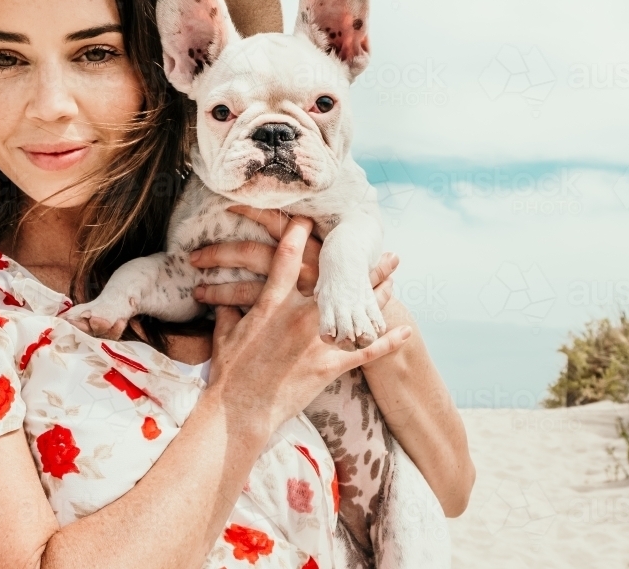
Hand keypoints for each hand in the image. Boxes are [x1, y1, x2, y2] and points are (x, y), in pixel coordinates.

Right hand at [203, 215, 410, 437]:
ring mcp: (318, 341)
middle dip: (358, 262)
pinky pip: (365, 351)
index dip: (299, 234)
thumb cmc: (230, 373)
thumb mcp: (225, 335)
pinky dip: (387, 341)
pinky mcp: (330, 366)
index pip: (288, 257)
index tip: (309, 219)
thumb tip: (223, 302)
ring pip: (356, 309)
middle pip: (336, 280)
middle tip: (378, 245)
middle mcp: (300, 316)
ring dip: (378, 291)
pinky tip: (406, 331)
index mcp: (273, 303)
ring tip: (393, 274)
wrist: (240, 409)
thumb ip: (230, 312)